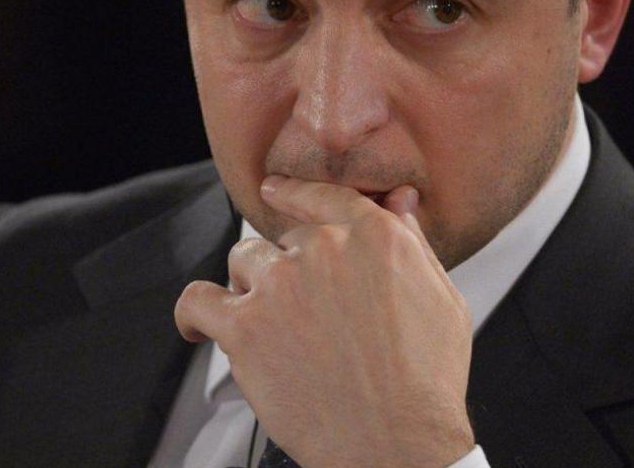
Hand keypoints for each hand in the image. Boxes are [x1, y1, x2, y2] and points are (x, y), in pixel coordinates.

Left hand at [174, 175, 474, 467]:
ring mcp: (279, 285)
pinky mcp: (243, 326)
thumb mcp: (441, 299)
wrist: (395, 443)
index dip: (294, 194)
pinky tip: (197, 325)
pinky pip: (196, 300)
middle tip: (302, 310)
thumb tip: (399, 204)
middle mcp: (323, 250)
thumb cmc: (425, 382)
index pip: (321, 197)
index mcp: (372, 236)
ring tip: (268, 326)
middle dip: (289, 267)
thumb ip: (412, 243)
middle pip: (283, 238)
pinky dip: (192, 313)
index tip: (275, 191)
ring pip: (243, 262)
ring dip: (250, 287)